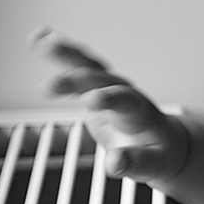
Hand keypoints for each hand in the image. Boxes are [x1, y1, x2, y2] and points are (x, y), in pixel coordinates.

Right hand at [32, 27, 186, 184]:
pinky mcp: (96, 88)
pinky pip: (78, 67)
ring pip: (89, 66)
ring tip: (41, 42)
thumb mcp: (153, 166)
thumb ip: (135, 163)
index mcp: (141, 113)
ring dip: (67, 54)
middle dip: (77, 81)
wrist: (164, 141)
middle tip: (50, 86)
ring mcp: (111, 88)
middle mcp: (126, 93)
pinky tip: (38, 38)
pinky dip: (60, 53)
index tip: (91, 101)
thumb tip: (115, 163)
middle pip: (102, 80)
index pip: (126, 102)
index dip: (109, 99)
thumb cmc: (160, 154)